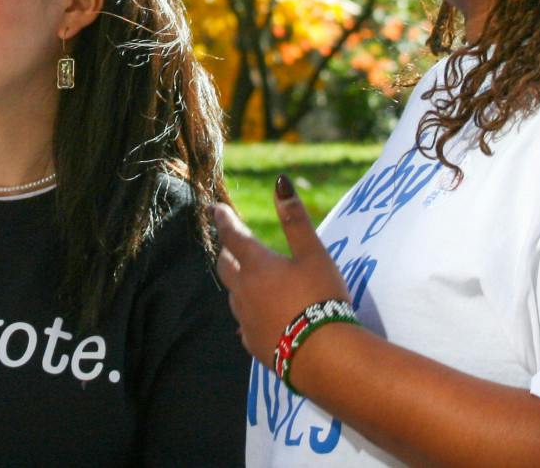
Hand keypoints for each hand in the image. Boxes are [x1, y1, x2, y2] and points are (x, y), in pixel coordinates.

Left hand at [213, 176, 350, 365]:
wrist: (324, 356)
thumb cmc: (321, 299)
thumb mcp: (313, 255)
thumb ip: (295, 219)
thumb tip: (280, 181)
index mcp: (256, 265)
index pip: (232, 235)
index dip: (223, 219)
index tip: (215, 208)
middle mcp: (243, 291)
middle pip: (225, 265)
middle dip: (227, 251)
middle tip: (230, 244)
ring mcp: (245, 319)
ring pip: (233, 294)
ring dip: (236, 282)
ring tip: (246, 278)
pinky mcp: (252, 343)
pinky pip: (243, 323)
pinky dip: (248, 313)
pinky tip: (255, 317)